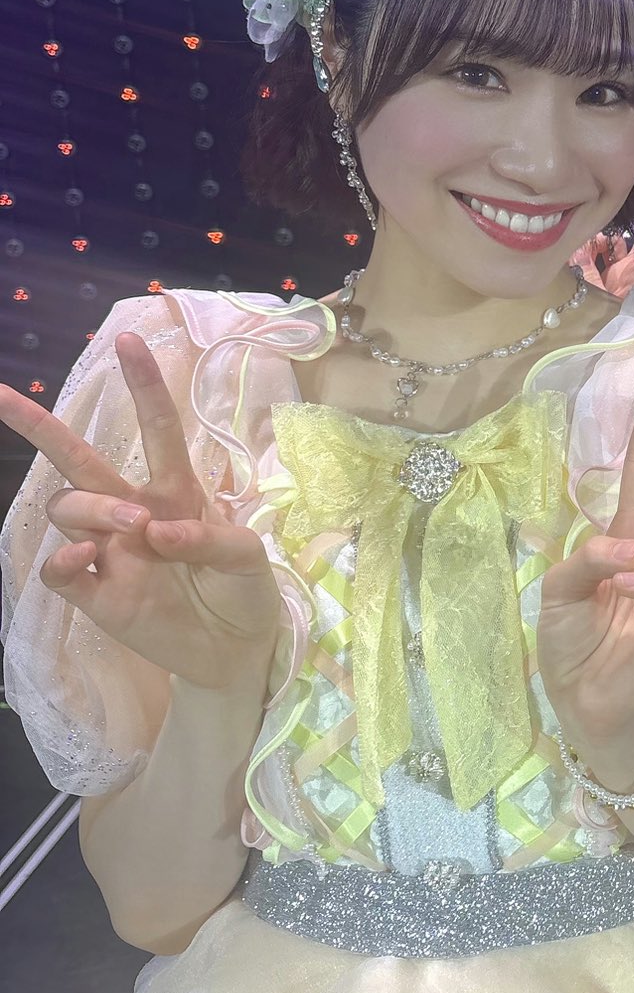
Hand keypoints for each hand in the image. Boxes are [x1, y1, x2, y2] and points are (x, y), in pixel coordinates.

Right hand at [0, 333, 282, 691]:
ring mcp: (109, 552)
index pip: (157, 429)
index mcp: (176, 492)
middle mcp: (133, 513)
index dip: (143, 385)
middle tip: (2, 396)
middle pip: (78, 459)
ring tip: (134, 527)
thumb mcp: (249, 560)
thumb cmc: (246, 593)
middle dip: (38, 424)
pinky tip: (87, 558)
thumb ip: (212, 539)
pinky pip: (57, 568)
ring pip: (66, 506)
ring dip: (91, 506)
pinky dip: (64, 559)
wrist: (239, 653)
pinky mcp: (95, 594)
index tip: (127, 339)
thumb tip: (155, 530)